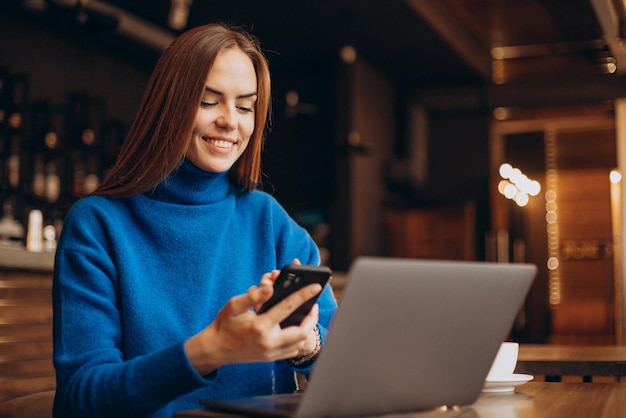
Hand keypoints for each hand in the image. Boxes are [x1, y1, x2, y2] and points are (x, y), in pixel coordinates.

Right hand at [184, 267, 320, 375]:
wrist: (215, 349)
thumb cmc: (225, 324)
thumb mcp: (234, 305)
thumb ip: (252, 296)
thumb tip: (269, 287)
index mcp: (260, 326)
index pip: (288, 307)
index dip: (303, 295)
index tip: (315, 286)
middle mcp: (268, 342)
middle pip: (302, 331)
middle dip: (312, 317)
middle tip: (313, 305)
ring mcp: (270, 353)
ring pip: (300, 343)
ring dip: (307, 329)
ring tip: (308, 315)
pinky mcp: (270, 358)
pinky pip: (292, 351)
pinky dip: (299, 339)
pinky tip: (297, 328)